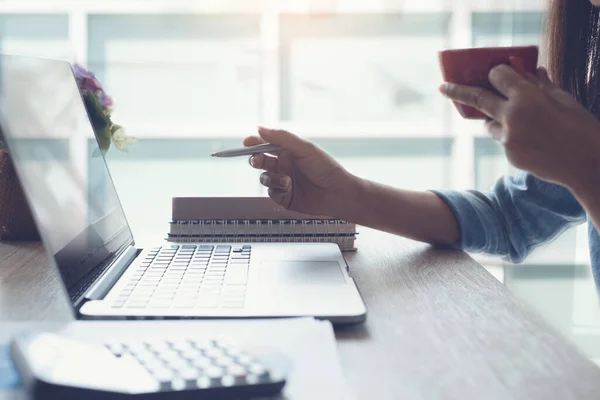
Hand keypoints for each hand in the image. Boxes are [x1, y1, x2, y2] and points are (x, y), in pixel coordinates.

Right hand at [244, 127, 356, 215]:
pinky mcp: (284, 197)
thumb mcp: (304, 148)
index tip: (246, 143)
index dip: (254, 142)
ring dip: (271, 178)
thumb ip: (281, 137)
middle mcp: (284, 165)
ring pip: (264, 178)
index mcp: (289, 151)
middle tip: (258, 161)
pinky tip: (289, 189)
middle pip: (260, 160)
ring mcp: (283, 181)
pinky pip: (271, 193)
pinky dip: (277, 190)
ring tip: (286, 181)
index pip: (266, 144)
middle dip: (256, 160)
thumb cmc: (326, 168)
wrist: (338, 193)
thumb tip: (259, 128)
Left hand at [439, 65, 599, 193]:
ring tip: (524, 123)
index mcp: (526, 97)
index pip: (498, 75)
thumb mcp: (563, 99)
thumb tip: (530, 71)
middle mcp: (511, 116)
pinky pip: (503, 140)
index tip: (495, 72)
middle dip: (457, 91)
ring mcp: (508, 138)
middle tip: (442, 87)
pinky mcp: (509, 155)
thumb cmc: (580, 126)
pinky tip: (534, 141)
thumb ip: (540, 85)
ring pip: (490, 123)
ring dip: (497, 119)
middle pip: (476, 98)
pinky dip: (511, 136)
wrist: (586, 163)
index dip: (498, 72)